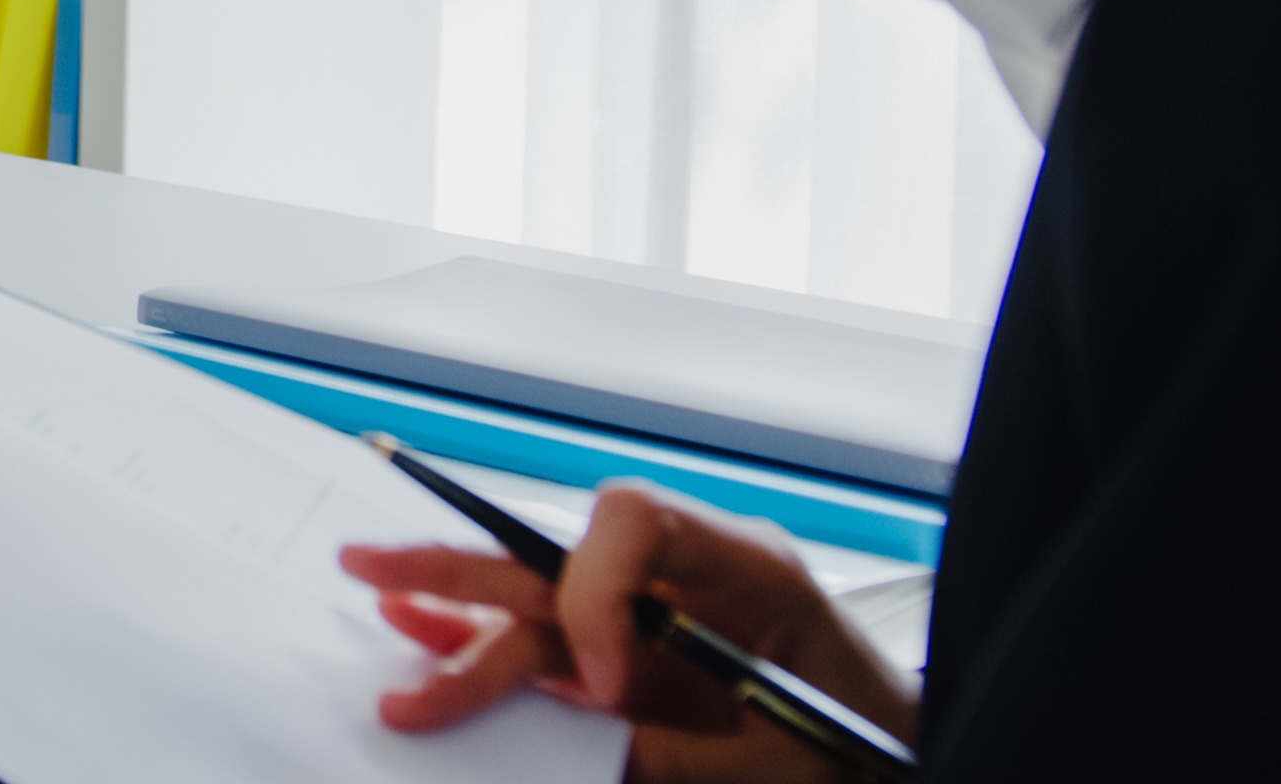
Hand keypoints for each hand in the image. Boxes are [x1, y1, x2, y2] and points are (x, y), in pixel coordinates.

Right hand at [340, 482, 918, 782]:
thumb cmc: (864, 752)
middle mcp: (690, 576)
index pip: (635, 521)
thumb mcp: (772, 766)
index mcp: (747, 568)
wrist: (904, 763)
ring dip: (458, 605)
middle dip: (469, 571)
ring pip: (541, 598)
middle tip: (380, 575)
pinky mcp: (643, 663)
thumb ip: (669, 757)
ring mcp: (662, 617)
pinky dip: (488, 640)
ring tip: (376, 591)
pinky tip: (423, 629)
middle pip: (562, 556)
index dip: (592, 590)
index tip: (602, 685)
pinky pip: (552, 643)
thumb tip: (574, 759)